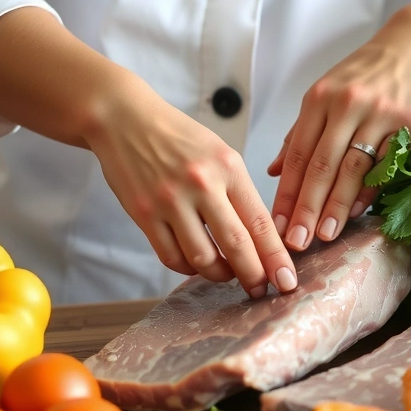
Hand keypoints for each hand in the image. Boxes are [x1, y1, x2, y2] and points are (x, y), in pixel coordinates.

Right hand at [89, 75, 297, 296]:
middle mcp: (201, 184)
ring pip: (202, 258)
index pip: (260, 222)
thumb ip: (239, 192)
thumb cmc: (177, 137)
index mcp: (228, 167)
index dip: (276, 257)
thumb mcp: (220, 153)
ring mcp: (170, 200)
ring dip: (218, 274)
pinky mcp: (144, 213)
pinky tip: (194, 262)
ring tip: (225, 273)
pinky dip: (187, 268)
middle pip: (236, 245)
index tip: (286, 281)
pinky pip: (171, 256)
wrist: (124, 119)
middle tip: (260, 290)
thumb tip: (260, 238)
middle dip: (253, 276)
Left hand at [268, 5, 410, 250]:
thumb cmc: (366, 73)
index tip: (276, 224)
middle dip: (306, 208)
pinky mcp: (408, 123)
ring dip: (336, 206)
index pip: (297, 154)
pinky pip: (385, 163)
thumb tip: (275, 171)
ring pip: (351, 168)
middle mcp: (345, 105)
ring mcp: (378, 114)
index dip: (286, 193)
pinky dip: (369, 190)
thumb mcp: (325, 93)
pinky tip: (355, 213)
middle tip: (296, 241)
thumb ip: (300, 132)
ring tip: (324, 235)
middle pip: (320, 165)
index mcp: (318, 99)